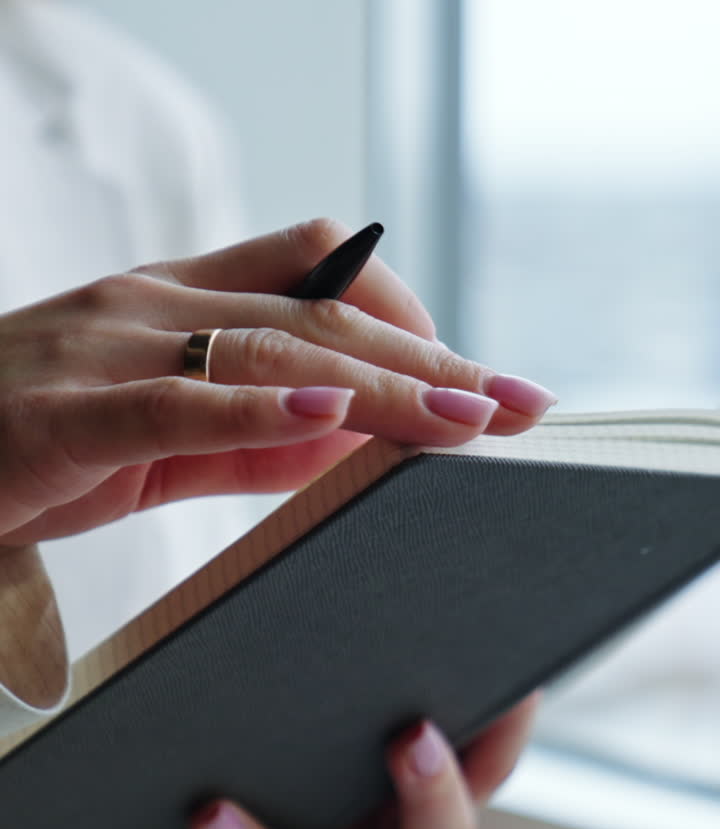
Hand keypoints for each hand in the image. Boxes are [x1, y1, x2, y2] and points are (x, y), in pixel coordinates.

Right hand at [0, 218, 555, 544]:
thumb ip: (251, 441)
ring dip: (379, 383)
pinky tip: (331, 417)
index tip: (483, 380)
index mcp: (177, 305)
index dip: (411, 319)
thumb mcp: (162, 444)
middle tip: (519, 402)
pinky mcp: (63, 411)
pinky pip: (171, 401)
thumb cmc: (30, 446)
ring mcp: (105, 347)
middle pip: (320, 312)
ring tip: (466, 416)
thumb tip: (355, 443)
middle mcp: (151, 305)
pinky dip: (255, 407)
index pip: (319, 279)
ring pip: (268, 347)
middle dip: (430, 358)